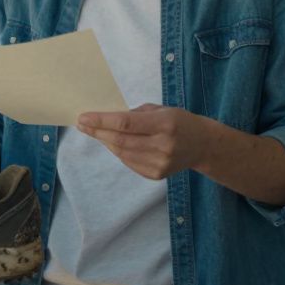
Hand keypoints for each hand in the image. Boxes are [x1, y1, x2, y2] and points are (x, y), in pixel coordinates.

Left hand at [76, 103, 219, 179]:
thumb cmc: (179, 121)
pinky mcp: (156, 174)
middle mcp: (162, 145)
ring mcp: (159, 163)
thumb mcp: (161, 109)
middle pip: (120, 140)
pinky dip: (118, 152)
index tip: (83, 117)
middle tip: (82, 125)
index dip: (101, 121)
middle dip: (97, 132)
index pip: (125, 123)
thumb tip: (107, 119)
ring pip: (122, 153)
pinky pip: (129, 162)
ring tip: (96, 132)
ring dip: (106, 142)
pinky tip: (114, 144)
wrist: (202, 145)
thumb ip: (136, 114)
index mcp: (164, 123)